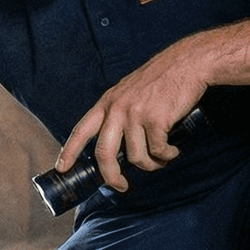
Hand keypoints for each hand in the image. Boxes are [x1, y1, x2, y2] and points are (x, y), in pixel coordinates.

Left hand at [55, 48, 205, 191]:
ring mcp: (136, 114)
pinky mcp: (156, 120)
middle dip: (111, 176)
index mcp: (107, 102)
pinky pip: (158, 151)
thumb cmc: (161, 78)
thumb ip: (119, 113)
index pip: (81, 130)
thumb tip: (118, 147)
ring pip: (136, 157)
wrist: (188, 63)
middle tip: (120, 186)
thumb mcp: (129, 91)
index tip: (61, 168)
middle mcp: (117, 109)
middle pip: (104, 153)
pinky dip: (167, 156)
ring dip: (151, 165)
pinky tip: (173, 151)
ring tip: (161, 159)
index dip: (69, 152)